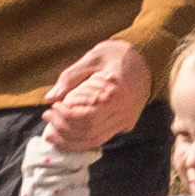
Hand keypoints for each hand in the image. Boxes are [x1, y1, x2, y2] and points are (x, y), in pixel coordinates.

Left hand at [40, 38, 152, 152]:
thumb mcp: (93, 57)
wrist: (147, 59)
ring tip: (51, 132)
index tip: (51, 108)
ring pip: (95, 140)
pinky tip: (66, 135)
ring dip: (70, 140)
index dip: (66, 117)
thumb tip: (50, 98)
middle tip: (47, 117)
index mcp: (117, 93)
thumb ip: (70, 77)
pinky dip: (81, 140)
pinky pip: (101, 138)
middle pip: (90, 132)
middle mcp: (124, 111)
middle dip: (64, 129)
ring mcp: (126, 121)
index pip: (88, 117)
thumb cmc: (117, 54)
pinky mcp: (125, 125)